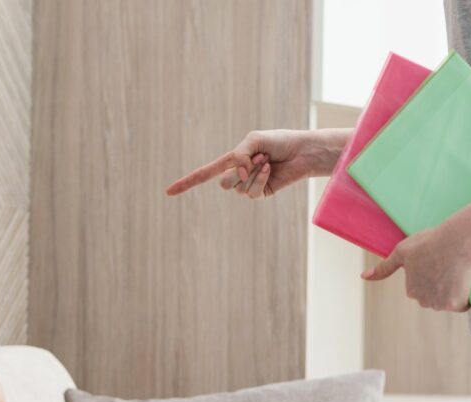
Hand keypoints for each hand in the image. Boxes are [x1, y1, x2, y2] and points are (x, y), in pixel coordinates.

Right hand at [165, 128, 348, 197]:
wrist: (302, 151)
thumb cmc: (279, 141)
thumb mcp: (253, 140)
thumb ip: (239, 154)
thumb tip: (237, 174)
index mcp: (232, 160)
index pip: (204, 173)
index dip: (187, 183)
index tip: (168, 192)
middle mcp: (238, 174)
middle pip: (223, 183)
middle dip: (238, 171)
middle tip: (258, 157)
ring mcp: (249, 186)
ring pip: (238, 188)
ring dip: (253, 172)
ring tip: (266, 161)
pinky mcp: (261, 194)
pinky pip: (251, 192)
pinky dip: (260, 179)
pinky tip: (270, 170)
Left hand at [361, 222, 470, 311]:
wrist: (458, 241)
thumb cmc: (429, 242)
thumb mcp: (402, 252)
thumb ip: (384, 267)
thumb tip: (363, 277)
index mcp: (411, 290)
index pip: (423, 288)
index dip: (431, 274)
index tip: (435, 262)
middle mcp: (423, 301)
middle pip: (435, 296)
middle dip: (441, 285)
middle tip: (447, 265)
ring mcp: (440, 304)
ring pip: (448, 301)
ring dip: (453, 291)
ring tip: (455, 271)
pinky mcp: (456, 304)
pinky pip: (462, 305)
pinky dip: (465, 296)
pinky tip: (463, 280)